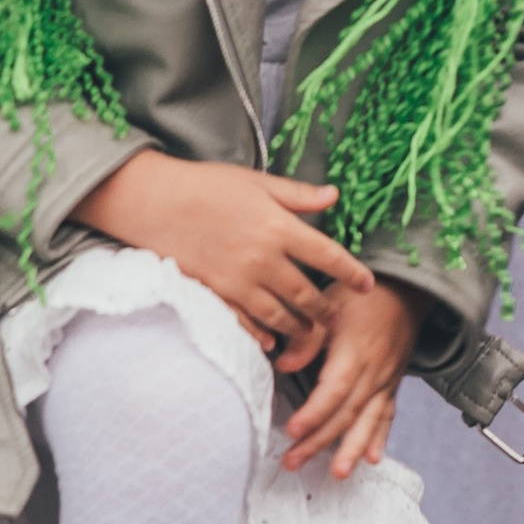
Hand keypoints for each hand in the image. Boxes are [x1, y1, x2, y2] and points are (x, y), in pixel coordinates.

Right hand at [77, 149, 374, 352]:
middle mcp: (264, 259)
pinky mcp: (216, 293)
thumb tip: (334, 196)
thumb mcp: (258, 181)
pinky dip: (261, 335)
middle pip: (307, 294)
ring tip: (309, 333)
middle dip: (325, 310)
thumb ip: (298, 195)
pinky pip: (245, 323)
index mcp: (279, 227)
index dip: (352, 273)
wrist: (156, 202)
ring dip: (299, 328)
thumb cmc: (207, 185)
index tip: (368, 285)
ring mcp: (239, 280)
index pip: (327, 256)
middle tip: (335, 318)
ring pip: (280, 315)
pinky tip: (271, 341)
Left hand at [280, 276, 426, 479]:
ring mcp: (385, 381)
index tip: (292, 431)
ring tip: (338, 473)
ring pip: (368, 420)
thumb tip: (284, 366)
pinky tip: (372, 458)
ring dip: (352, 449)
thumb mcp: (330, 304)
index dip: (314, 414)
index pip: (334, 390)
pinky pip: (386, 415)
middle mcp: (373, 372)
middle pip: (346, 413)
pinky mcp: (392, 384)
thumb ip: (308, 337)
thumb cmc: (361, 297)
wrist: (405, 290)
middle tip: (293, 462)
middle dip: (320, 441)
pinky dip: (379, 437)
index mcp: (354, 352)